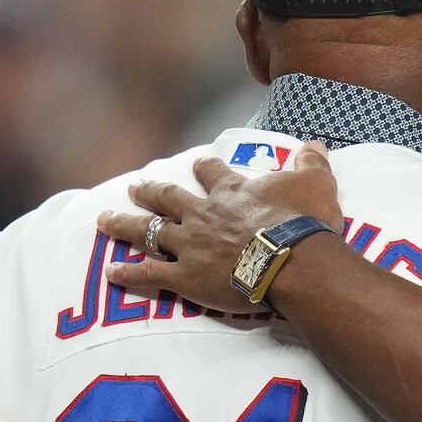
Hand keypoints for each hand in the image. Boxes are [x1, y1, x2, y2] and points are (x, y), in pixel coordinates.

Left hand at [97, 140, 343, 311]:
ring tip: (105, 220)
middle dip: (150, 192)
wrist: (291, 261)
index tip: (197, 163)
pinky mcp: (184, 277)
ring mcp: (190, 245)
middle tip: (134, 187)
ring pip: (148, 231)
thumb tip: (316, 144)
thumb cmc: (304, 224)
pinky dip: (128, 274)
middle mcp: (203, 214)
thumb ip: (312, 164)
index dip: (204, 168)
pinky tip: (111, 272)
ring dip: (125, 224)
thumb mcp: (316, 184)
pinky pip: (149, 274)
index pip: (213, 173)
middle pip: (168, 198)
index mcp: (232, 193)